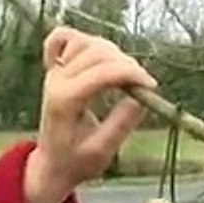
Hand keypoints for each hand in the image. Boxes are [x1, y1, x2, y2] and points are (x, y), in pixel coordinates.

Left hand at [25, 27, 156, 200]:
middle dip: (126, 64)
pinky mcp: (54, 68)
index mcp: (64, 100)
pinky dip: (78, 39)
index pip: (102, 72)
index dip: (132, 74)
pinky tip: (93, 56)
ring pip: (85, 41)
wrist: (51, 164)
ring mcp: (53, 72)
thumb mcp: (102, 151)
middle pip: (97, 52)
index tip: (152, 87)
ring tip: (123, 76)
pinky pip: (60, 38)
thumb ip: (121, 124)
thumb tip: (142, 97)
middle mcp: (56, 80)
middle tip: (141, 86)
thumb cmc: (76, 162)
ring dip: (110, 52)